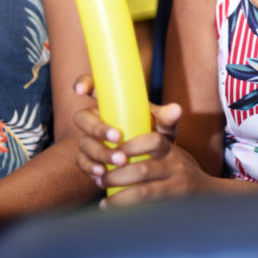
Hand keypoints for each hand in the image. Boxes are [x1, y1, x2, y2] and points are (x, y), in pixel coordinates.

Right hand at [73, 75, 203, 205]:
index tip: (81, 90)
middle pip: (83, 117)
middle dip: (98, 128)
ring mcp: (90, 139)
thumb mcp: (162, 125)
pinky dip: (90, 167)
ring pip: (84, 142)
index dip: (84, 84)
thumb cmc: (154, 134)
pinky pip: (82, 161)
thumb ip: (167, 117)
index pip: (94, 86)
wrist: (151, 161)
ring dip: (100, 152)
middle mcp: (97, 118)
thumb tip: (176, 110)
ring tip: (119, 161)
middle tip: (118, 138)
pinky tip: (102, 173)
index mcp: (112, 102)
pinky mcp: (88, 158)